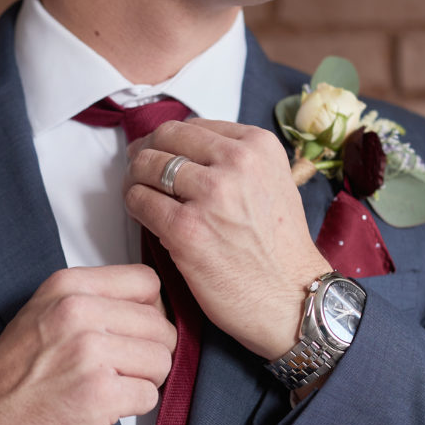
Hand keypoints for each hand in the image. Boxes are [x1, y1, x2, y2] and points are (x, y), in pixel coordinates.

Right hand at [0, 265, 175, 424]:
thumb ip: (92, 303)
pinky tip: (100, 409)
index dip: (150, 312)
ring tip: (108, 390)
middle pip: (160, 325)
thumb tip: (151, 310)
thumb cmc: (8, 381)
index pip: (147, 282)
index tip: (134, 333)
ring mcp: (89, 351)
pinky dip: (132, 408)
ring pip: (161, 360)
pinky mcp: (98, 393)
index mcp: (67, 287)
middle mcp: (78, 312)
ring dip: (143, 382)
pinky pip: (149, 395)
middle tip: (119, 371)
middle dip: (149, 354)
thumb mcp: (43, 317)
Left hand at [124, 118, 330, 359]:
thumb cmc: (280, 250)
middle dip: (146, 152)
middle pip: (165, 138)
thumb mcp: (272, 183)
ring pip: (147, 165)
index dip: (169, 140)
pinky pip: (140, 201)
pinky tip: (142, 215)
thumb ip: (235, 162)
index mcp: (258, 146)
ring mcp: (210, 195)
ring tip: (138, 194)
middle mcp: (235, 162)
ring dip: (135, 178)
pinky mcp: (186, 229)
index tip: (160, 153)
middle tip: (139, 170)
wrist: (292, 299)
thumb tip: (184, 152)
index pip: (193, 126)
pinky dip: (133, 205)